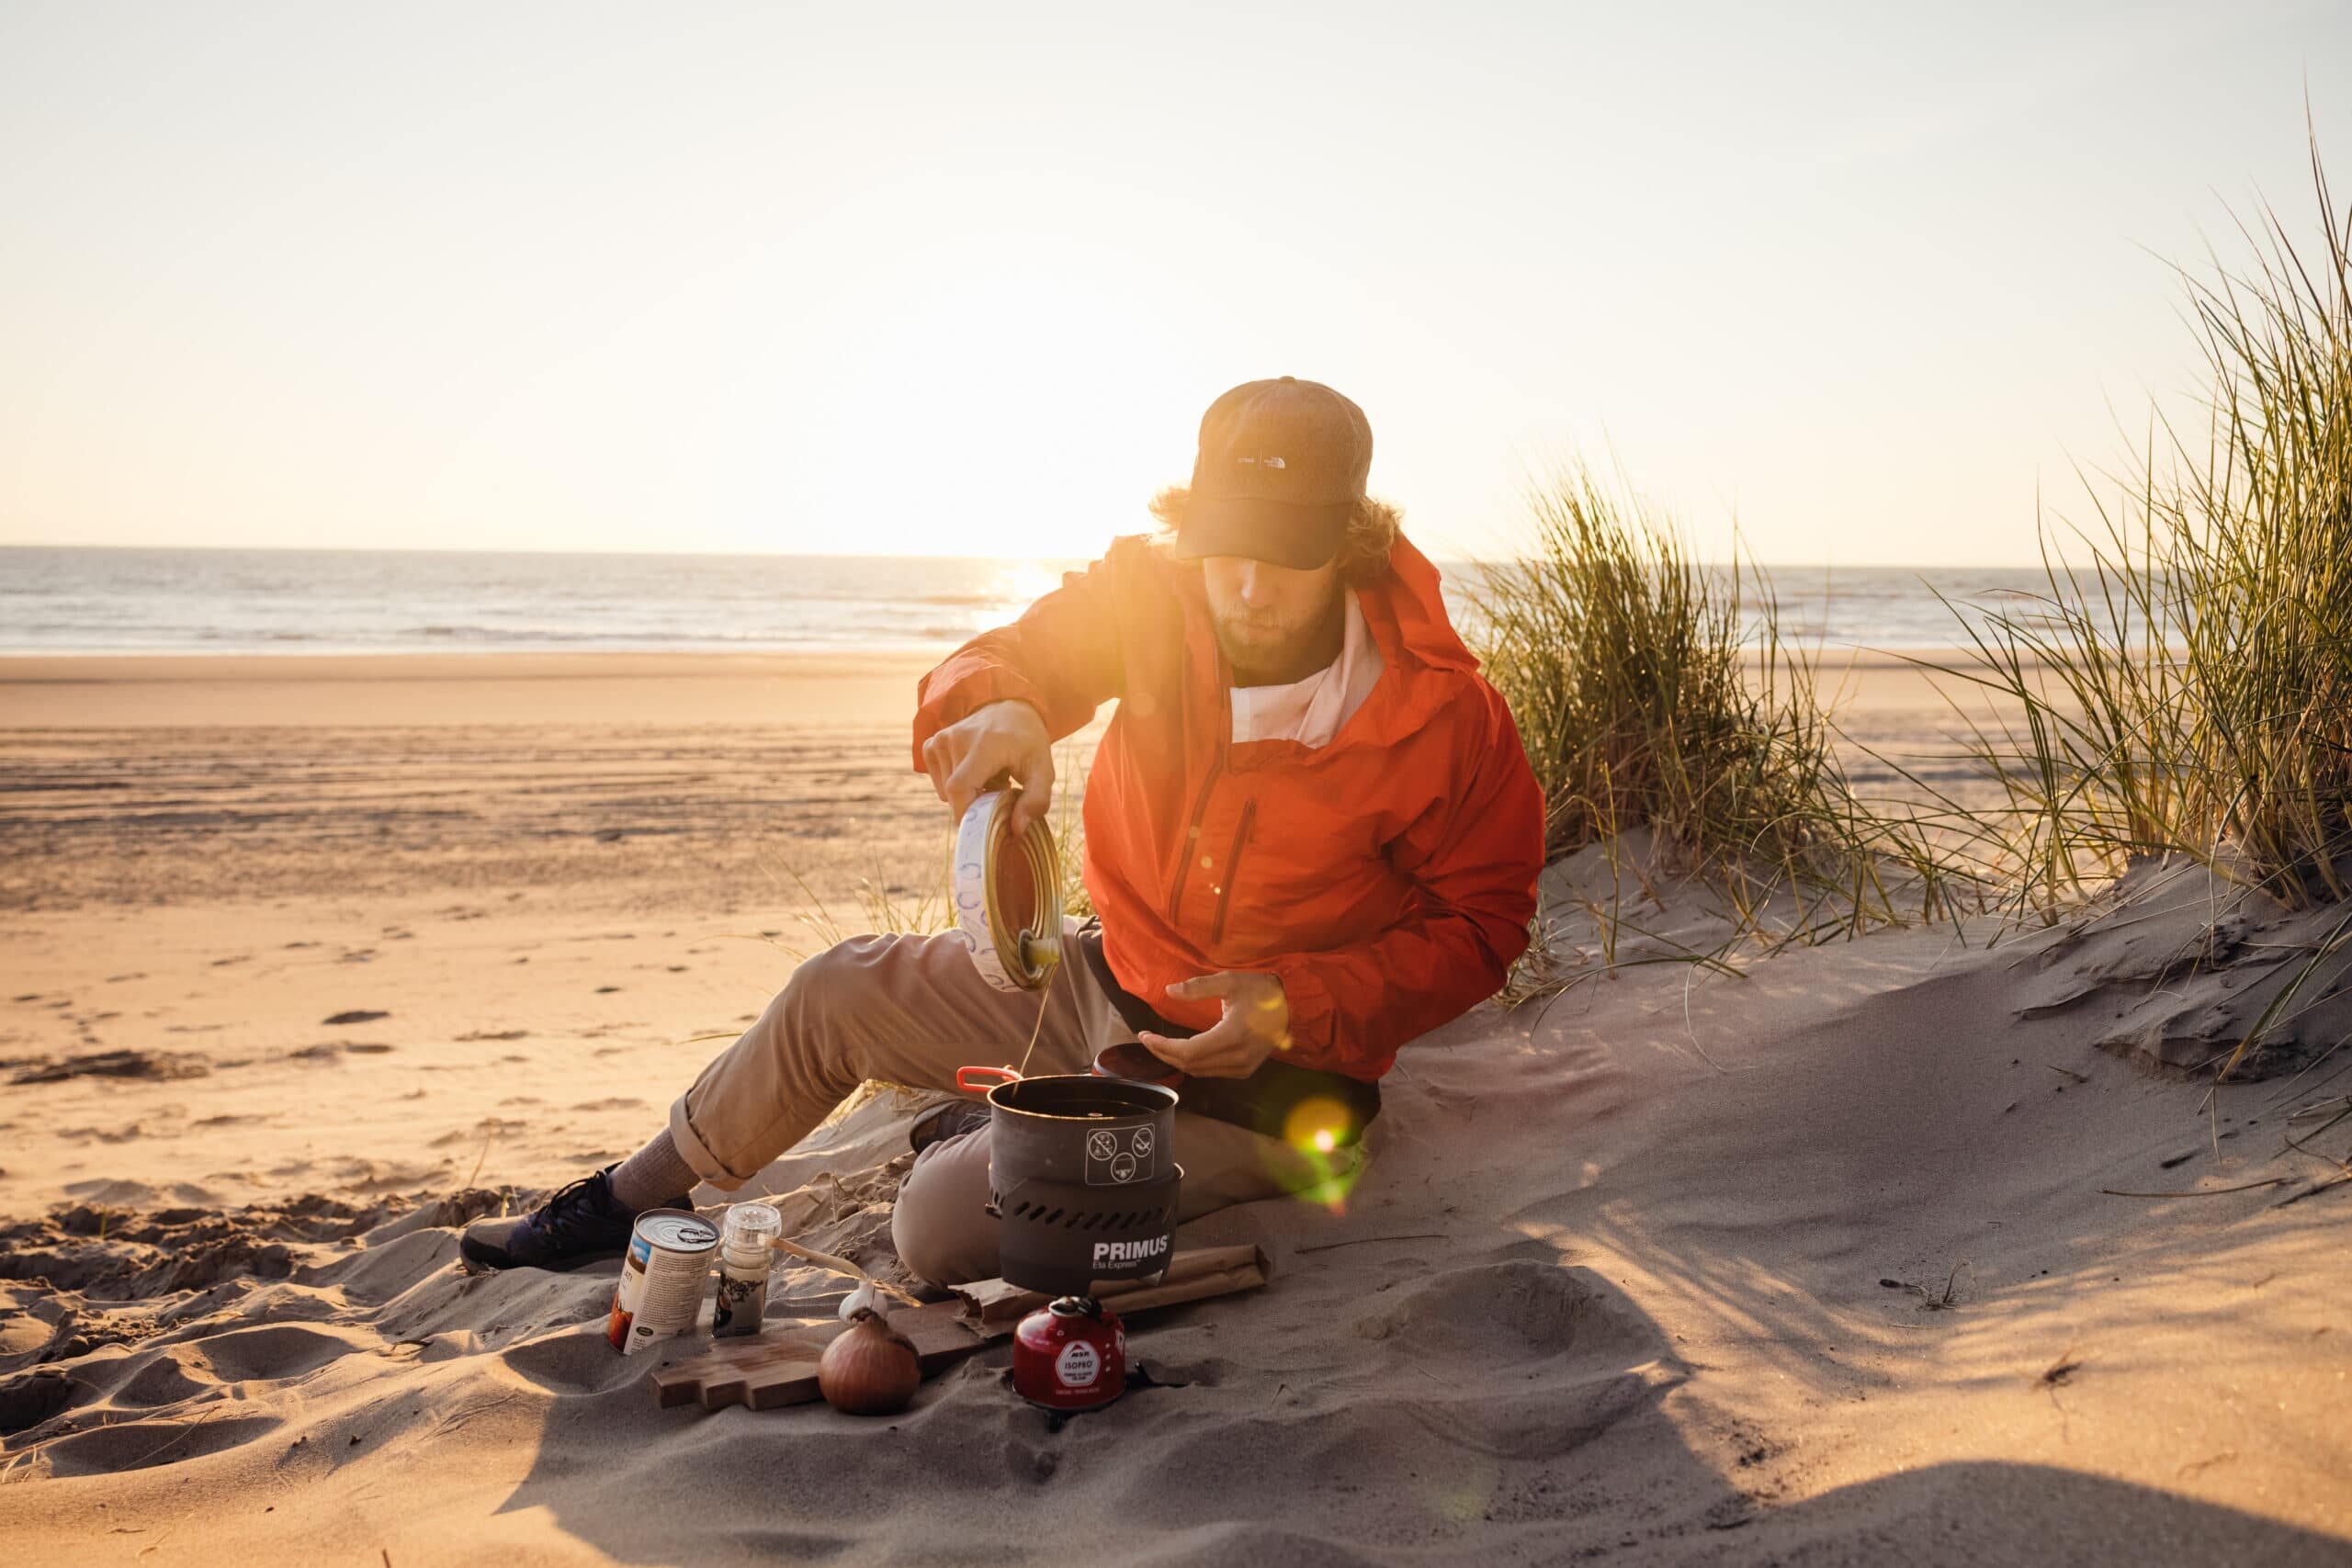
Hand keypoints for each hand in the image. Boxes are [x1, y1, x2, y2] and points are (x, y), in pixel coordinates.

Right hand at [922, 700, 1052, 833]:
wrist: (1010, 709)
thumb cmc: (1028, 742)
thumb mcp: (1043, 769)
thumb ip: (1036, 800)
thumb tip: (1018, 829)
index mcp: (984, 744)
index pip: (960, 788)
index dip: (967, 814)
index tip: (986, 825)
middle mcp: (956, 738)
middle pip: (954, 794)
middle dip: (976, 803)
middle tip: (1000, 791)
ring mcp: (941, 739)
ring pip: (946, 790)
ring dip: (968, 793)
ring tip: (989, 777)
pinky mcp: (932, 743)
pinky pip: (939, 781)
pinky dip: (956, 784)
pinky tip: (974, 770)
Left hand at [1138, 970, 1288, 1079]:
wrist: (1293, 1006)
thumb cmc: (1261, 991)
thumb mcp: (1230, 981)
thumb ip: (1198, 987)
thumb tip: (1169, 991)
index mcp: (1232, 1036)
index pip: (1187, 1051)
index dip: (1162, 1046)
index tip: (1144, 1035)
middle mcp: (1238, 1058)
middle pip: (1190, 1064)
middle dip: (1164, 1053)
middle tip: (1147, 1039)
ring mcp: (1243, 1067)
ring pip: (1199, 1071)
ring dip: (1176, 1059)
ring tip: (1160, 1044)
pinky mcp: (1245, 1070)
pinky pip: (1211, 1071)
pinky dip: (1193, 1063)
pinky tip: (1183, 1050)